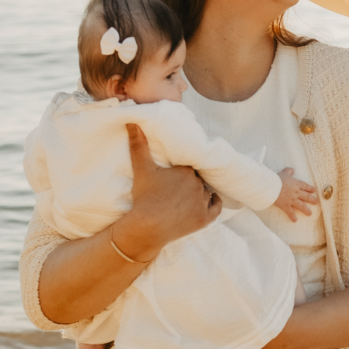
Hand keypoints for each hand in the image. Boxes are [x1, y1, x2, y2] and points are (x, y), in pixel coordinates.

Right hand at [116, 125, 220, 258]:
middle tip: (179, 188)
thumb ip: (139, 145)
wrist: (147, 227)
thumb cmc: (144, 198)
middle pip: (198, 179)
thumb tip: (132, 122)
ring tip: (189, 197)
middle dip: (191, 182)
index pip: (190, 167)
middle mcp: (198, 184)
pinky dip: (213, 204)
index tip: (175, 176)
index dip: (183, 171)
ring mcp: (203, 202)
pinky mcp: (205, 219)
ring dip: (200, 193)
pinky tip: (209, 201)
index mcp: (187, 170)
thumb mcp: (141, 169)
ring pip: (206, 193)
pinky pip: (216, 208)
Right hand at [274, 166, 318, 219]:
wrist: (271, 187)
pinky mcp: (286, 206)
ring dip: (306, 210)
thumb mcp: (284, 173)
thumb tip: (292, 169)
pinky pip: (290, 212)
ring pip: (301, 206)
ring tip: (310, 214)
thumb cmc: (277, 179)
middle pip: (306, 196)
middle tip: (317, 202)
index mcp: (296, 184)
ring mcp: (291, 200)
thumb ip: (288, 171)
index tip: (314, 190)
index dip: (310, 188)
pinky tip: (295, 220)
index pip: (305, 186)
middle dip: (312, 200)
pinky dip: (292, 217)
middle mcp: (296, 193)